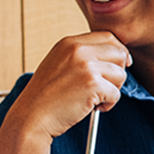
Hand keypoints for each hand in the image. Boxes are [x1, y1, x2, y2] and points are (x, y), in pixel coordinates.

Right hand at [0, 32, 130, 153]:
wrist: (32, 117)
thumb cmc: (44, 97)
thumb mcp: (58, 64)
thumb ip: (80, 56)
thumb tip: (112, 57)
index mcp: (69, 43)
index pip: (107, 37)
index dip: (118, 51)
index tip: (120, 64)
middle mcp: (78, 50)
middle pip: (119, 53)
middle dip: (118, 72)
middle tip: (106, 87)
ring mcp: (86, 66)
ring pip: (121, 74)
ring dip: (112, 90)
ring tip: (93, 99)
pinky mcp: (93, 84)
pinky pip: (116, 94)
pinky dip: (107, 105)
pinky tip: (90, 108)